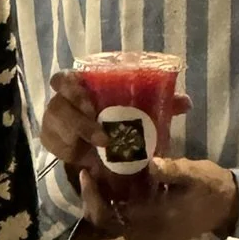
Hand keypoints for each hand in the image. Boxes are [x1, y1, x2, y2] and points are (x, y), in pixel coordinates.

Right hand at [40, 71, 193, 182]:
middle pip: (59, 105)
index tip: (88, 99)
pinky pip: (57, 148)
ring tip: (103, 146)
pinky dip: (71, 152)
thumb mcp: (135, 110)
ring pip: (56, 127)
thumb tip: (187, 102)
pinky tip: (87, 160)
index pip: (62, 79)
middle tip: (103, 134)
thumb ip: (159, 104)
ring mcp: (53, 123)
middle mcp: (61, 102)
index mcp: (78, 87)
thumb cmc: (113, 118)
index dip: (69, 86)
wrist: (92, 144)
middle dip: (79, 119)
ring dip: (79, 136)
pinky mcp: (52, 143)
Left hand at [80, 156, 238, 239]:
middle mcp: (146, 238)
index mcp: (154, 224)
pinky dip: (116, 207)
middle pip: (105, 223)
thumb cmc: (211, 188)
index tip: (87, 174)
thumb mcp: (195, 174)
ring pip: (112, 225)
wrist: (228, 207)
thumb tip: (151, 165)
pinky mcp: (149, 239)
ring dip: (104, 201)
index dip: (94, 197)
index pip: (110, 217)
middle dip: (95, 198)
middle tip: (91, 171)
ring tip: (99, 174)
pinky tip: (115, 185)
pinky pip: (123, 225)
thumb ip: (173, 171)